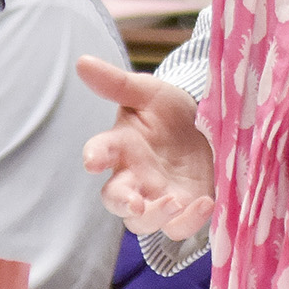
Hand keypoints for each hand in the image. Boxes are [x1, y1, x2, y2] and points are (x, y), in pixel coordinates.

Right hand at [76, 54, 215, 240]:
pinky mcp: (184, 208)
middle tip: (134, 201)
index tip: (93, 160)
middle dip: (123, 202)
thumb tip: (83, 62)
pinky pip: (179, 227)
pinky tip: (205, 202)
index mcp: (121, 146)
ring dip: (156, 215)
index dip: (95, 157)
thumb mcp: (147, 91)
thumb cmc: (167, 109)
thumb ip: (116, 83)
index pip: (100, 152)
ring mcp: (158, 196)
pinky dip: (188, 221)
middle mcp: (134, 176)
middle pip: (116, 200)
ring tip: (173, 200)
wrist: (204, 122)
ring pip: (144, 221)